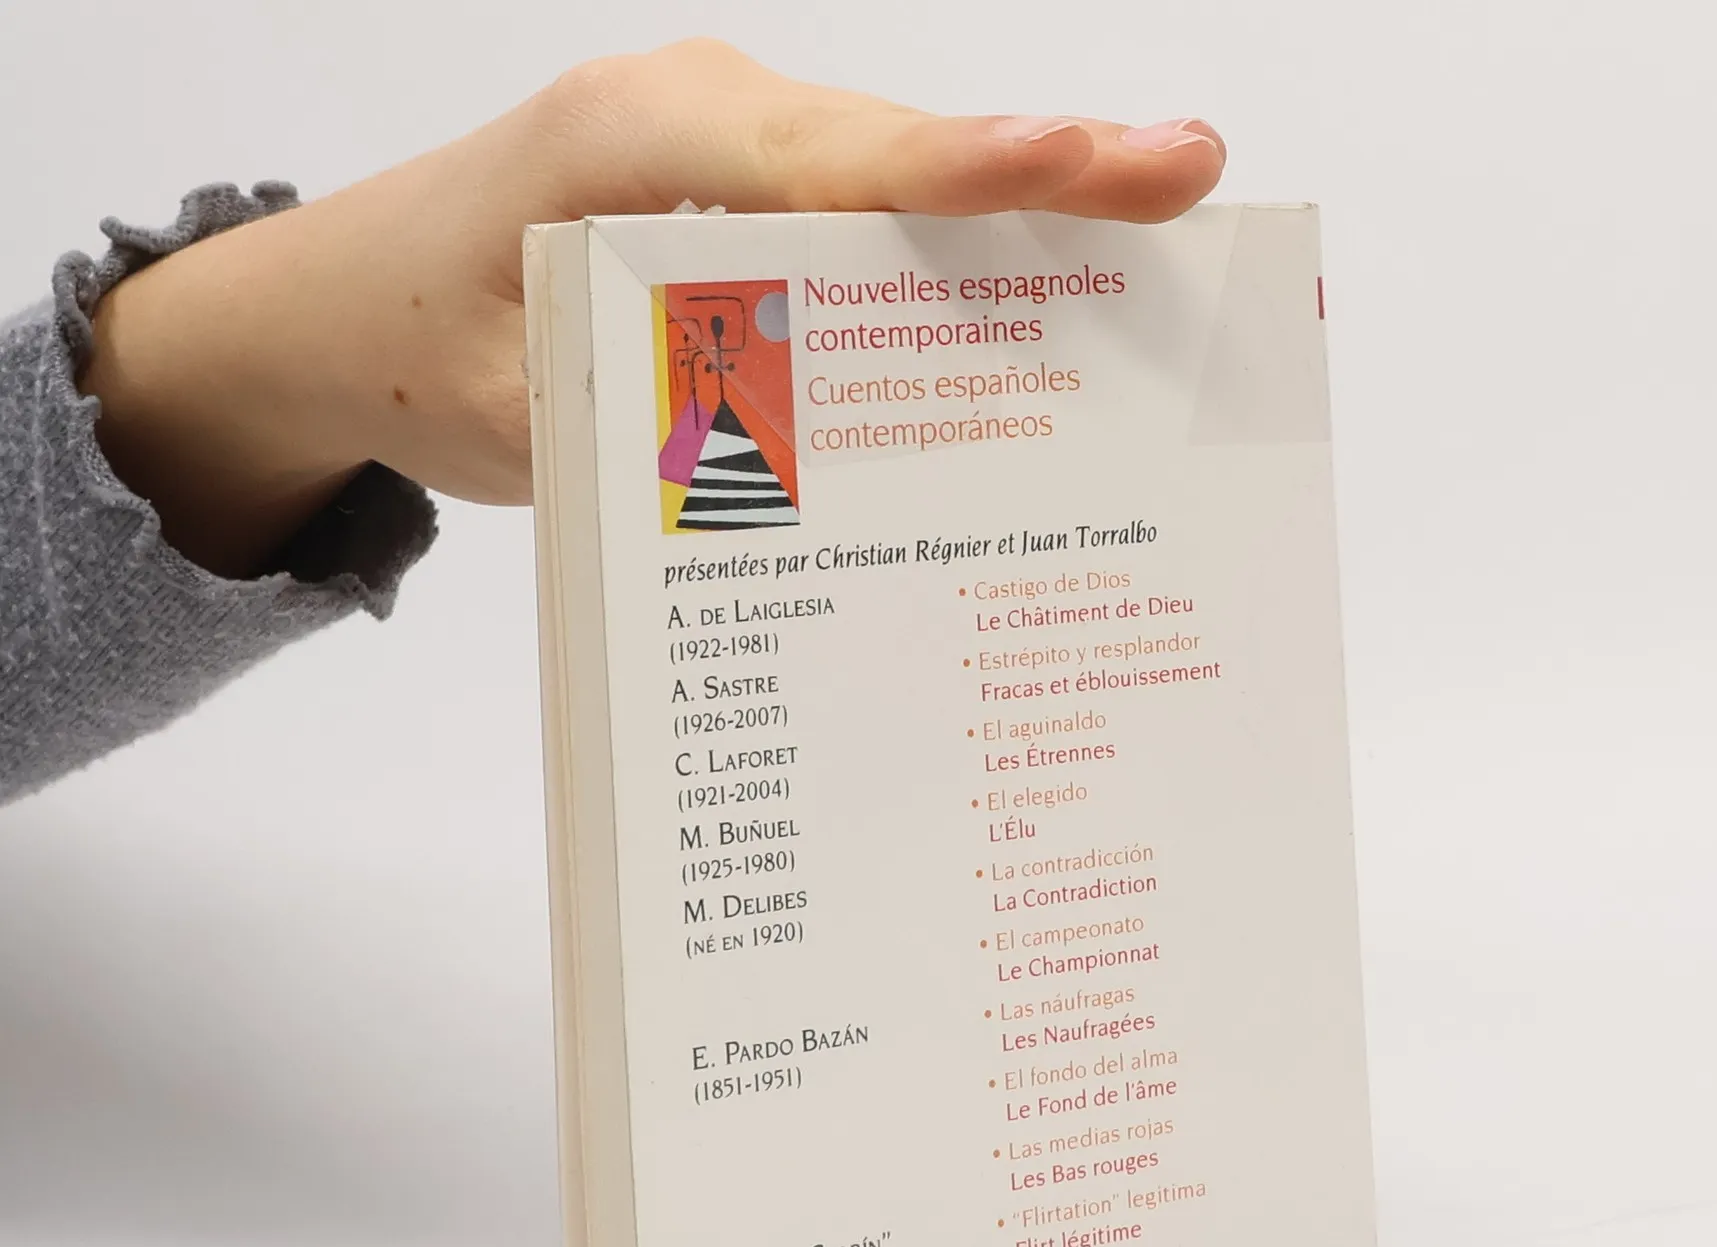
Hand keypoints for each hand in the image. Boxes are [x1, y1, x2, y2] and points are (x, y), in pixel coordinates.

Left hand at [79, 41, 1225, 576]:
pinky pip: (855, 222)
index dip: (982, 170)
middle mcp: (698, 121)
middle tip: (1192, 180)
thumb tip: (815, 467)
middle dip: (1048, 176)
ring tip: (1150, 244)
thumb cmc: (415, 346)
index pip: (842, 157)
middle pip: (900, 153)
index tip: (1108, 163)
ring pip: (892, 186)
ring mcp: (722, 156)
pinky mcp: (732, 203)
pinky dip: (936, 260)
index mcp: (636, 143)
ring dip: (1011, 224)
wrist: (336, 310)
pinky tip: (1021, 308)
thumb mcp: (525, 417)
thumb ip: (660, 429)